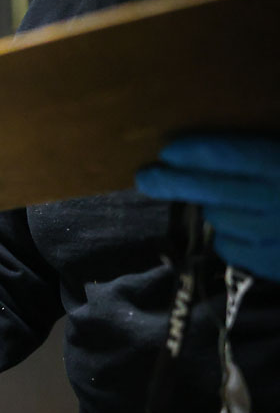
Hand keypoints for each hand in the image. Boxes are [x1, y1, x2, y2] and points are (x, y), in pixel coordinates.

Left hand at [136, 134, 279, 280]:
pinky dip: (231, 236)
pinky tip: (243, 226)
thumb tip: (223, 145)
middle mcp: (279, 203)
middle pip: (212, 192)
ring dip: (214, 208)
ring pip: (220, 221)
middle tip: (145, 176)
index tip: (168, 149)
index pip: (232, 157)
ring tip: (223, 199)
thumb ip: (263, 151)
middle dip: (173, 182)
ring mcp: (276, 240)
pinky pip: (232, 249)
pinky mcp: (274, 267)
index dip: (196, 152)